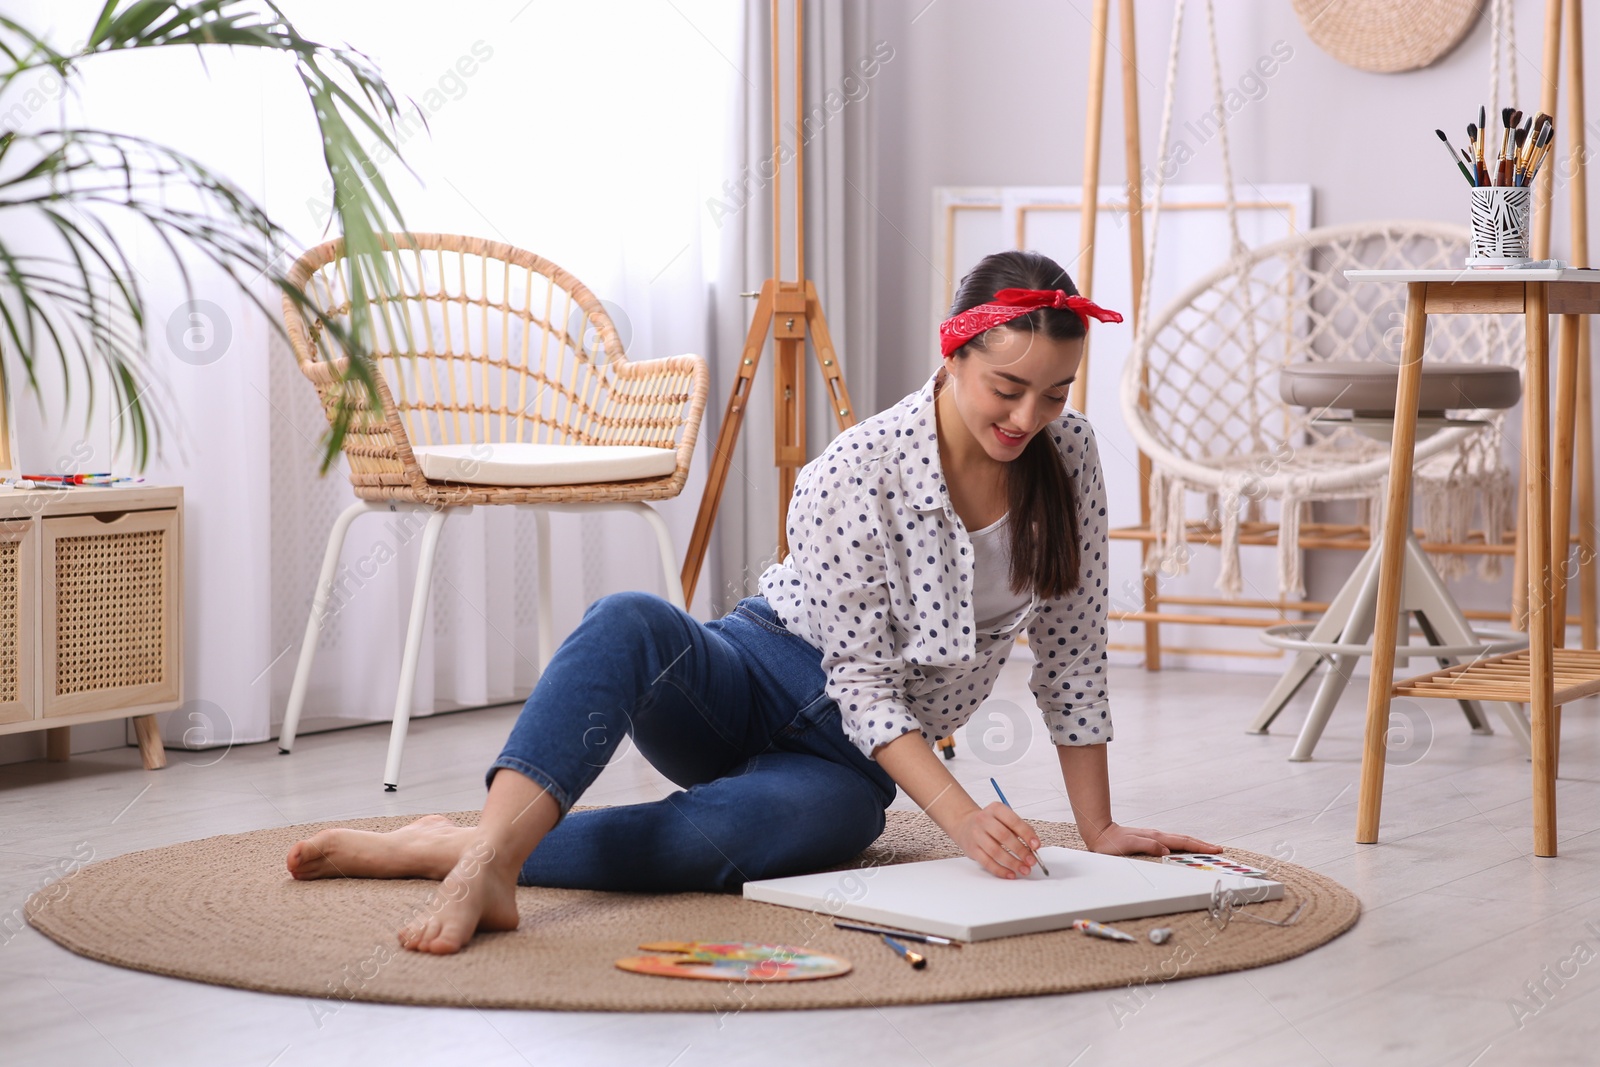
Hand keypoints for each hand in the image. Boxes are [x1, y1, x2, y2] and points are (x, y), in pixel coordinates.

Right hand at [953, 803, 1044, 878]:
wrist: (965, 825)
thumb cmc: (990, 823)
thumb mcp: (1004, 818)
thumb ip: (1019, 829)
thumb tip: (1034, 845)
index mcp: (996, 809)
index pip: (1013, 821)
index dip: (1027, 834)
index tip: (1036, 845)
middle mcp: (984, 820)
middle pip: (1004, 837)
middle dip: (1021, 851)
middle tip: (1031, 861)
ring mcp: (976, 835)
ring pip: (995, 851)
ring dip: (1012, 863)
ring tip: (1024, 869)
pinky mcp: (972, 849)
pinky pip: (987, 862)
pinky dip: (1000, 870)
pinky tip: (1010, 874)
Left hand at [1081, 822, 1222, 856]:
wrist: (1100, 833)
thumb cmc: (1111, 843)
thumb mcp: (1128, 845)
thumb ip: (1147, 845)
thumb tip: (1166, 849)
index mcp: (1155, 838)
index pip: (1182, 842)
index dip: (1200, 846)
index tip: (1215, 849)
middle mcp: (1157, 836)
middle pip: (1184, 840)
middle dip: (1202, 845)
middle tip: (1218, 850)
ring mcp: (1154, 837)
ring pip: (1179, 840)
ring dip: (1194, 845)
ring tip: (1206, 849)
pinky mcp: (1150, 839)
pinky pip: (1172, 842)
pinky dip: (1182, 845)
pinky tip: (1184, 849)